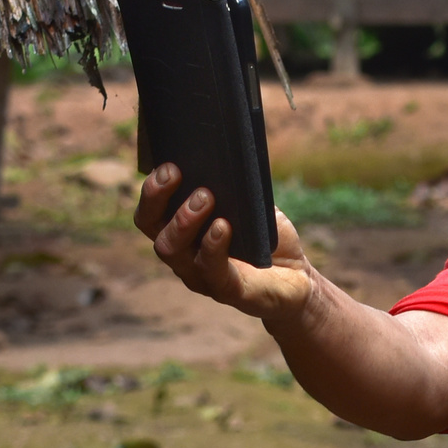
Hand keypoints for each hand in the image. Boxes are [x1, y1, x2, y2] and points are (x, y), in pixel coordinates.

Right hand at [136, 164, 315, 323]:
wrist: (296, 277)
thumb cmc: (266, 238)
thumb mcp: (249, 205)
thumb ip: (232, 188)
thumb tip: (221, 156)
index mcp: (183, 233)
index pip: (150, 214)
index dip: (151, 190)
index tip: (167, 165)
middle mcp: (184, 255)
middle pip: (153, 229)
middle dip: (158, 198)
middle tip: (176, 173)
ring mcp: (202, 276)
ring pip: (172, 250)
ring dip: (184, 220)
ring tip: (205, 196)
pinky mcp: (228, 290)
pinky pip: (211, 271)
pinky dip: (213, 246)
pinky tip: (222, 226)